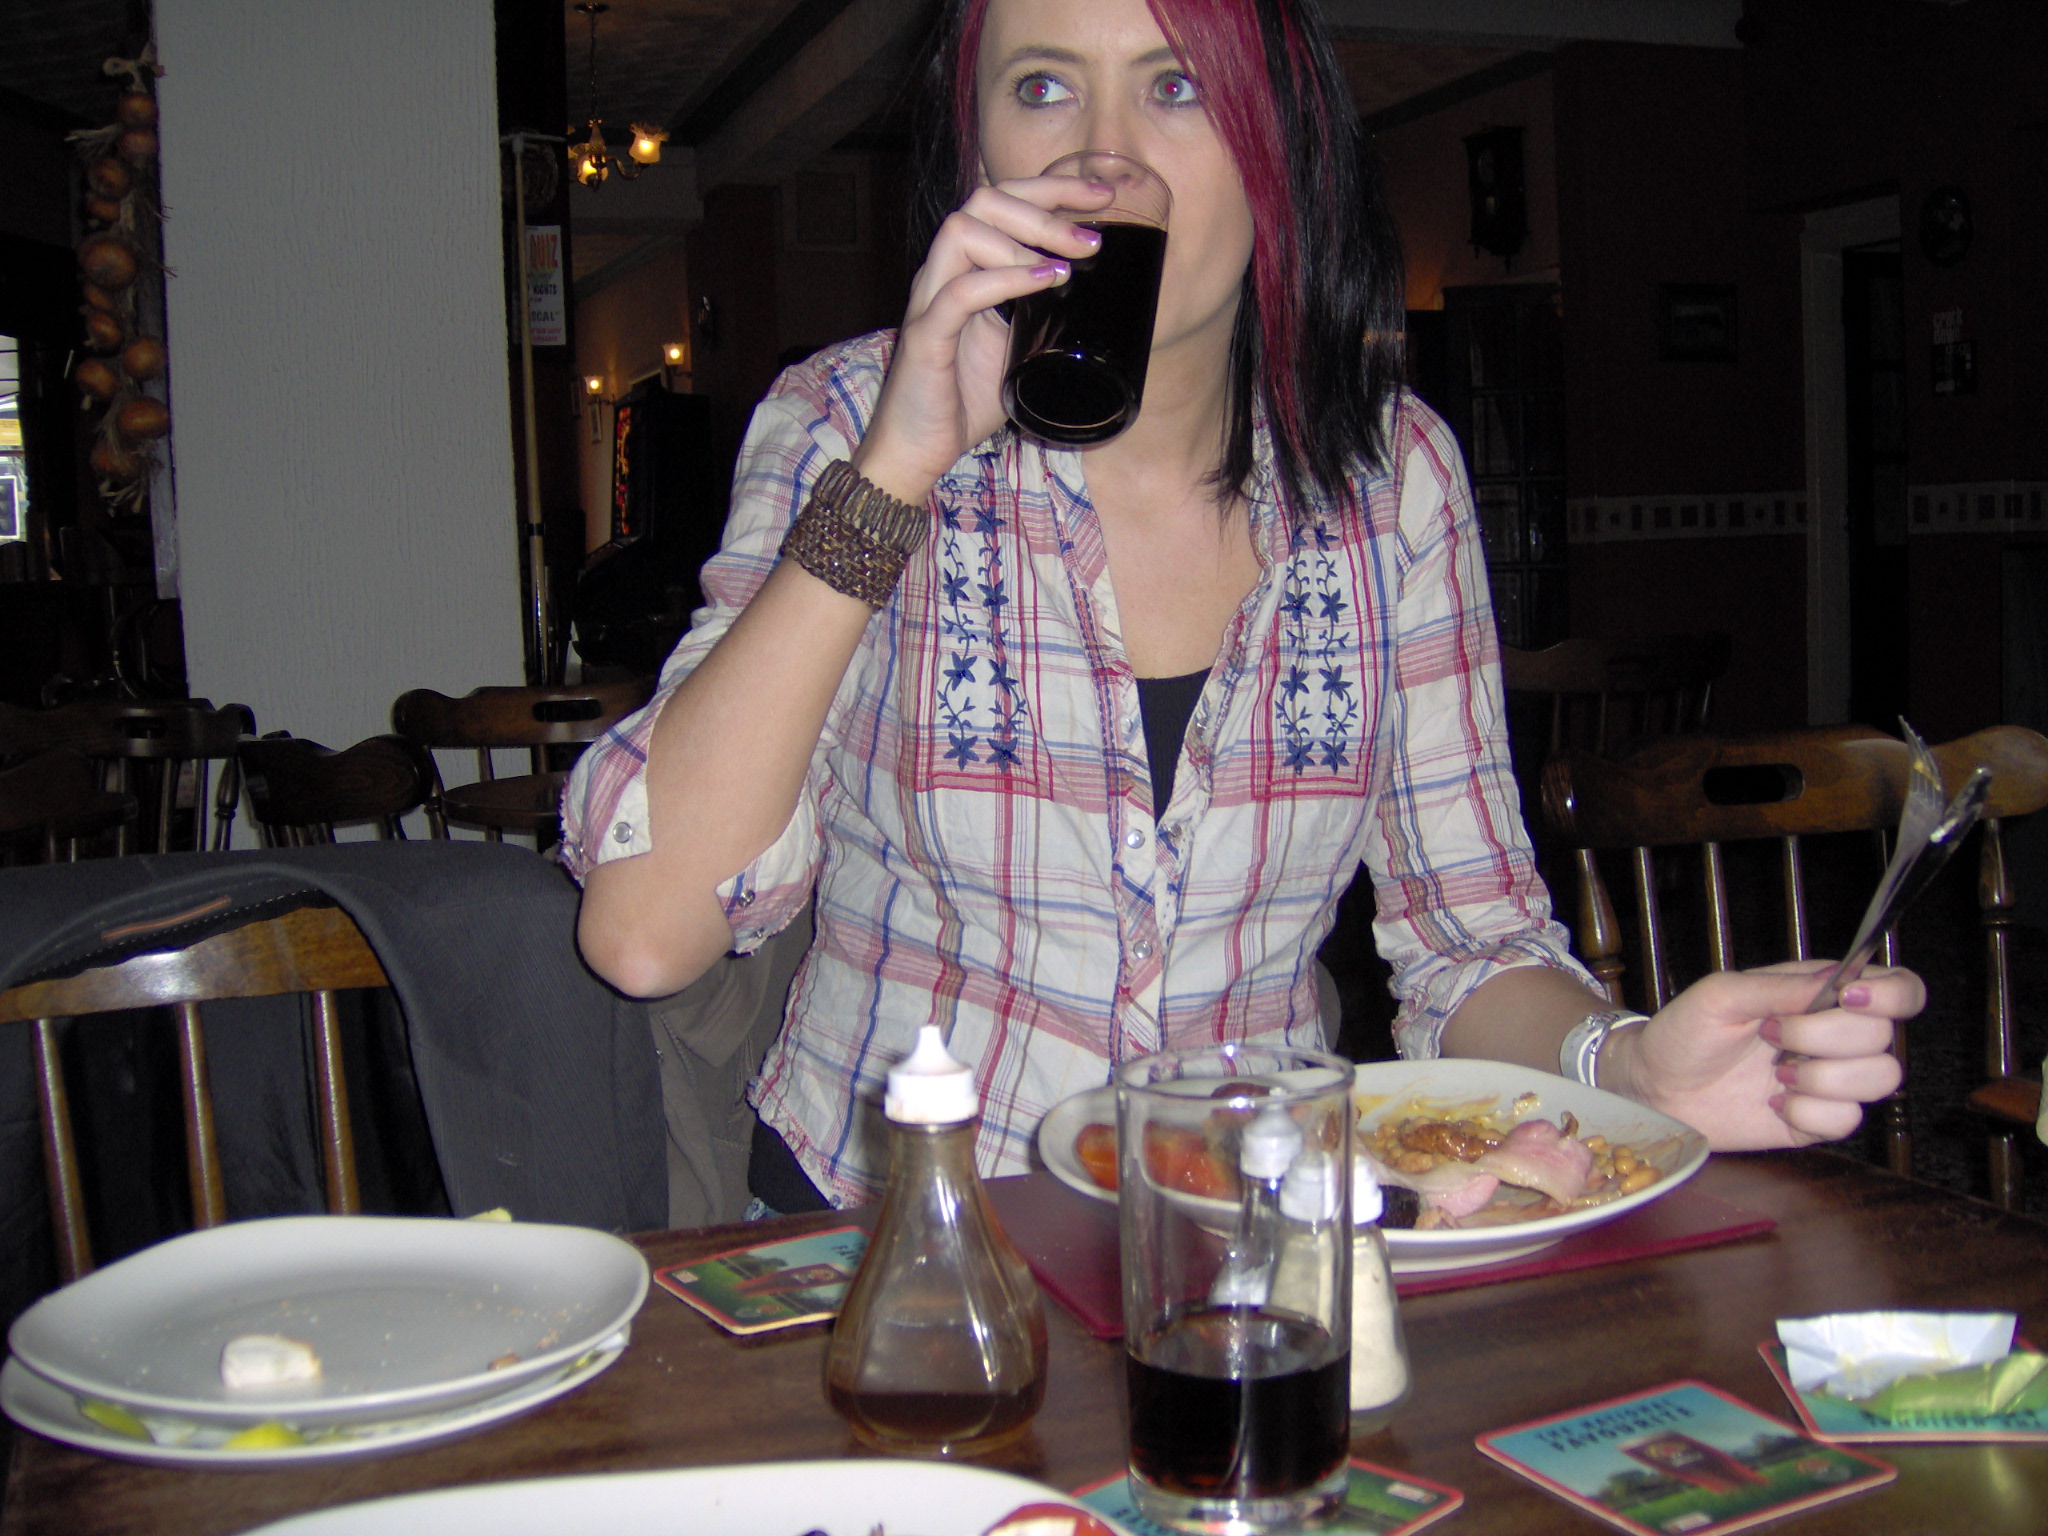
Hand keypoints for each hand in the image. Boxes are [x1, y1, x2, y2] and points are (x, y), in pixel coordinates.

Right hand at [853, 176, 1112, 501]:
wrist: (917, 450)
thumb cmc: (961, 400)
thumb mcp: (1014, 348)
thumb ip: (1040, 316)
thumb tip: (1095, 302)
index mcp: (964, 269)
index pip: (1002, 203)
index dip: (1051, 189)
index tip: (1101, 197)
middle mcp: (942, 274)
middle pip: (983, 201)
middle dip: (1044, 205)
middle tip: (1091, 235)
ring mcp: (929, 301)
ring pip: (962, 231)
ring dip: (1022, 239)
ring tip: (1068, 264)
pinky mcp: (925, 338)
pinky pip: (959, 293)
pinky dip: (1005, 280)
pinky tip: (1044, 282)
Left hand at [1607, 961, 1922, 1150]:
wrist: (1656, 1086)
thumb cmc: (1685, 1030)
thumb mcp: (1721, 995)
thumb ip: (1779, 988)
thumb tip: (1837, 982)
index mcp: (1822, 993)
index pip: (1900, 989)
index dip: (1892, 995)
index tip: (1847, 999)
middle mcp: (1838, 1035)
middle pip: (1888, 1037)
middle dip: (1826, 1038)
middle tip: (1772, 1035)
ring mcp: (1833, 1080)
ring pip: (1881, 1080)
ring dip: (1823, 1079)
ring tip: (1776, 1074)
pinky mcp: (1820, 1120)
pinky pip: (1848, 1121)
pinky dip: (1808, 1113)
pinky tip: (1773, 1102)